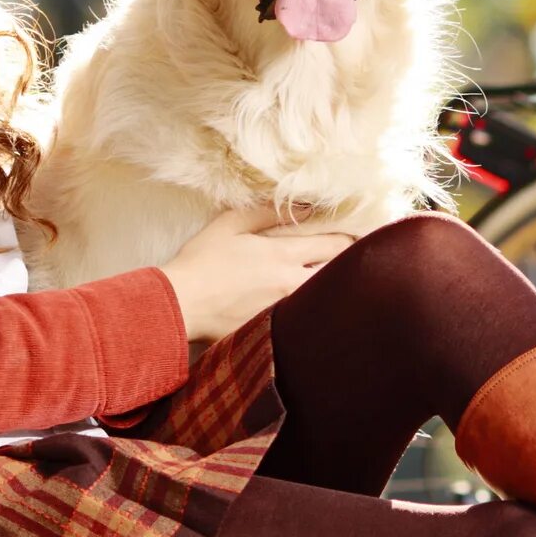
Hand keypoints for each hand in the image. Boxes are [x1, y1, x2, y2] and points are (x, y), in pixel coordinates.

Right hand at [157, 202, 354, 341]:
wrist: (179, 305)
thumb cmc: (201, 262)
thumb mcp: (229, 224)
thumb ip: (266, 211)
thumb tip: (302, 203)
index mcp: (283, 255)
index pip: (336, 245)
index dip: (351, 239)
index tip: (355, 236)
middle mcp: (291, 284)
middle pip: (339, 275)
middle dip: (349, 266)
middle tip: (353, 261)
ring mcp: (286, 312)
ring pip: (326, 300)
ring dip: (333, 291)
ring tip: (337, 286)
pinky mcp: (275, 333)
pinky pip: (306, 322)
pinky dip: (313, 315)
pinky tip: (314, 313)